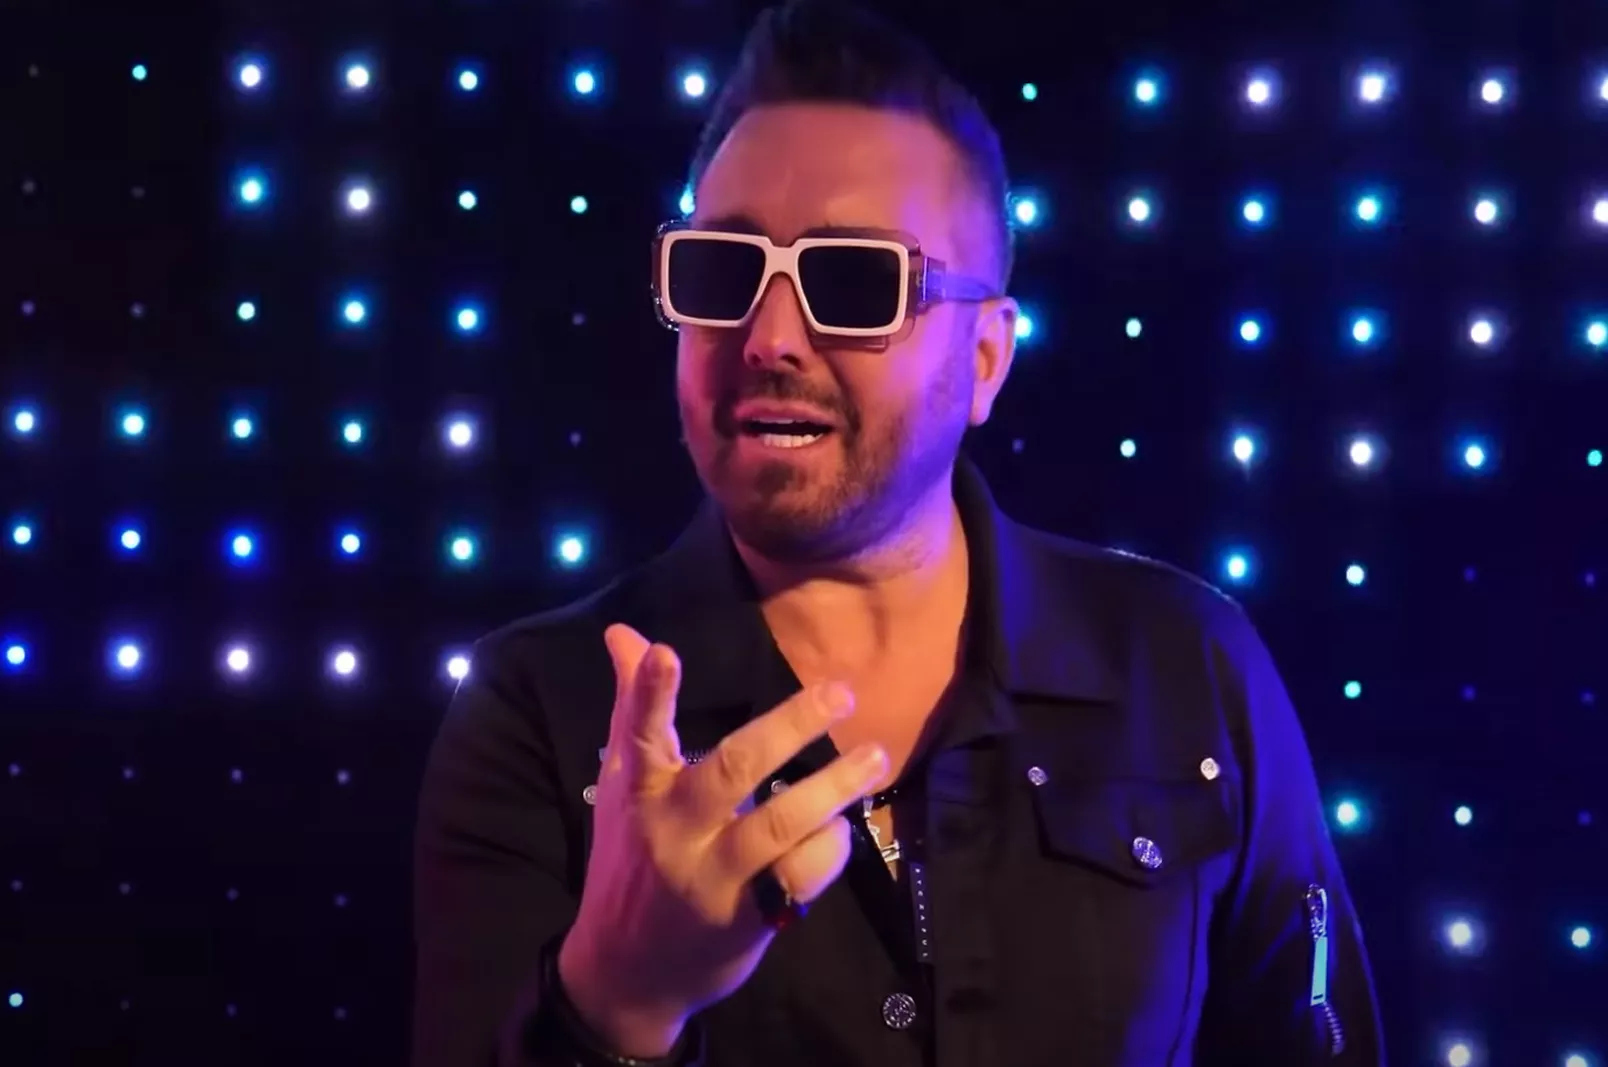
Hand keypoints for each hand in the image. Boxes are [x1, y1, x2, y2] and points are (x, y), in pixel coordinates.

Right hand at [557, 623, 888, 1057]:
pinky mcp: (745, 917)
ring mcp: (712, 876)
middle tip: (839, 692)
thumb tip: (625, 633)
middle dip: (789, 726)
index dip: (649, 694)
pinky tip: (843, 827)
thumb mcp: (622, 787)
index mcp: (641, 792)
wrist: (624, 973)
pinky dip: (830, 847)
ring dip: (833, 787)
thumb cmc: (629, 861)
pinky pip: (800, 875)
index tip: (666, 653)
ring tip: (874, 755)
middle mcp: (674, 831)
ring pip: (780, 824)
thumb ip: (632, 709)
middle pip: (734, 768)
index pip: (640, 734)